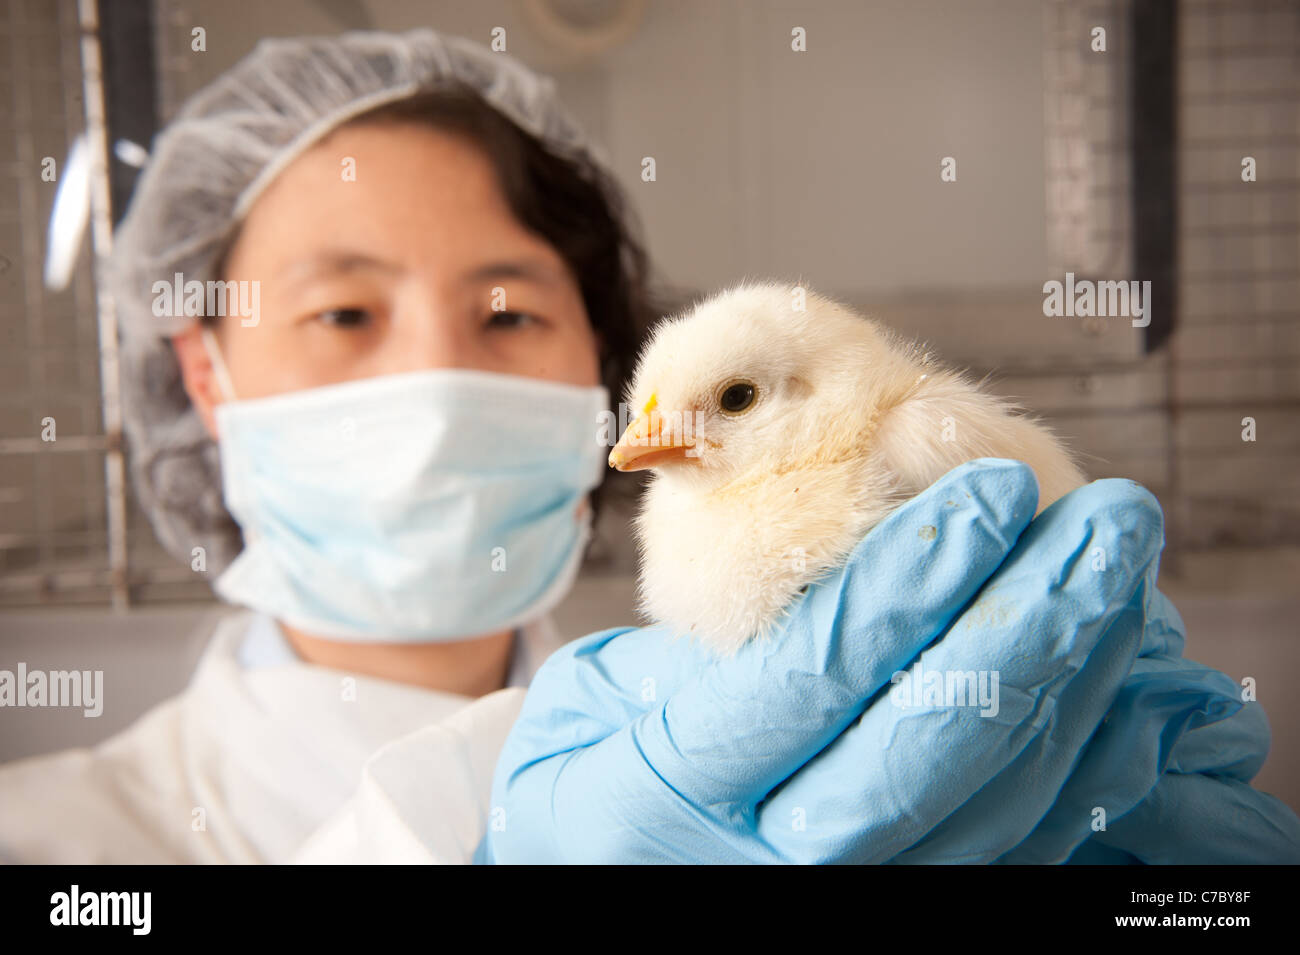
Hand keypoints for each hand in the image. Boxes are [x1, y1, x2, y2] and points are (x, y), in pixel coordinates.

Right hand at [480, 459, 1296, 862]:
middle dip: (1032, 620)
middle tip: (1108, 518)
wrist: (594, 881)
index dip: (913, 577)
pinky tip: (1134, 693)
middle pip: (929, 748)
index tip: (992, 488)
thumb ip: (703, 639)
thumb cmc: (584, 776)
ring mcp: (849, 901)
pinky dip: (1087, 767)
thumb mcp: (595, 700)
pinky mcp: (904, 907)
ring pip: (991, 800)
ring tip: (1122, 575)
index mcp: (671, 793)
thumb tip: (856, 554)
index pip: (814, 676)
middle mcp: (770, 865)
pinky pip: (1014, 849)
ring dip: (1077, 678)